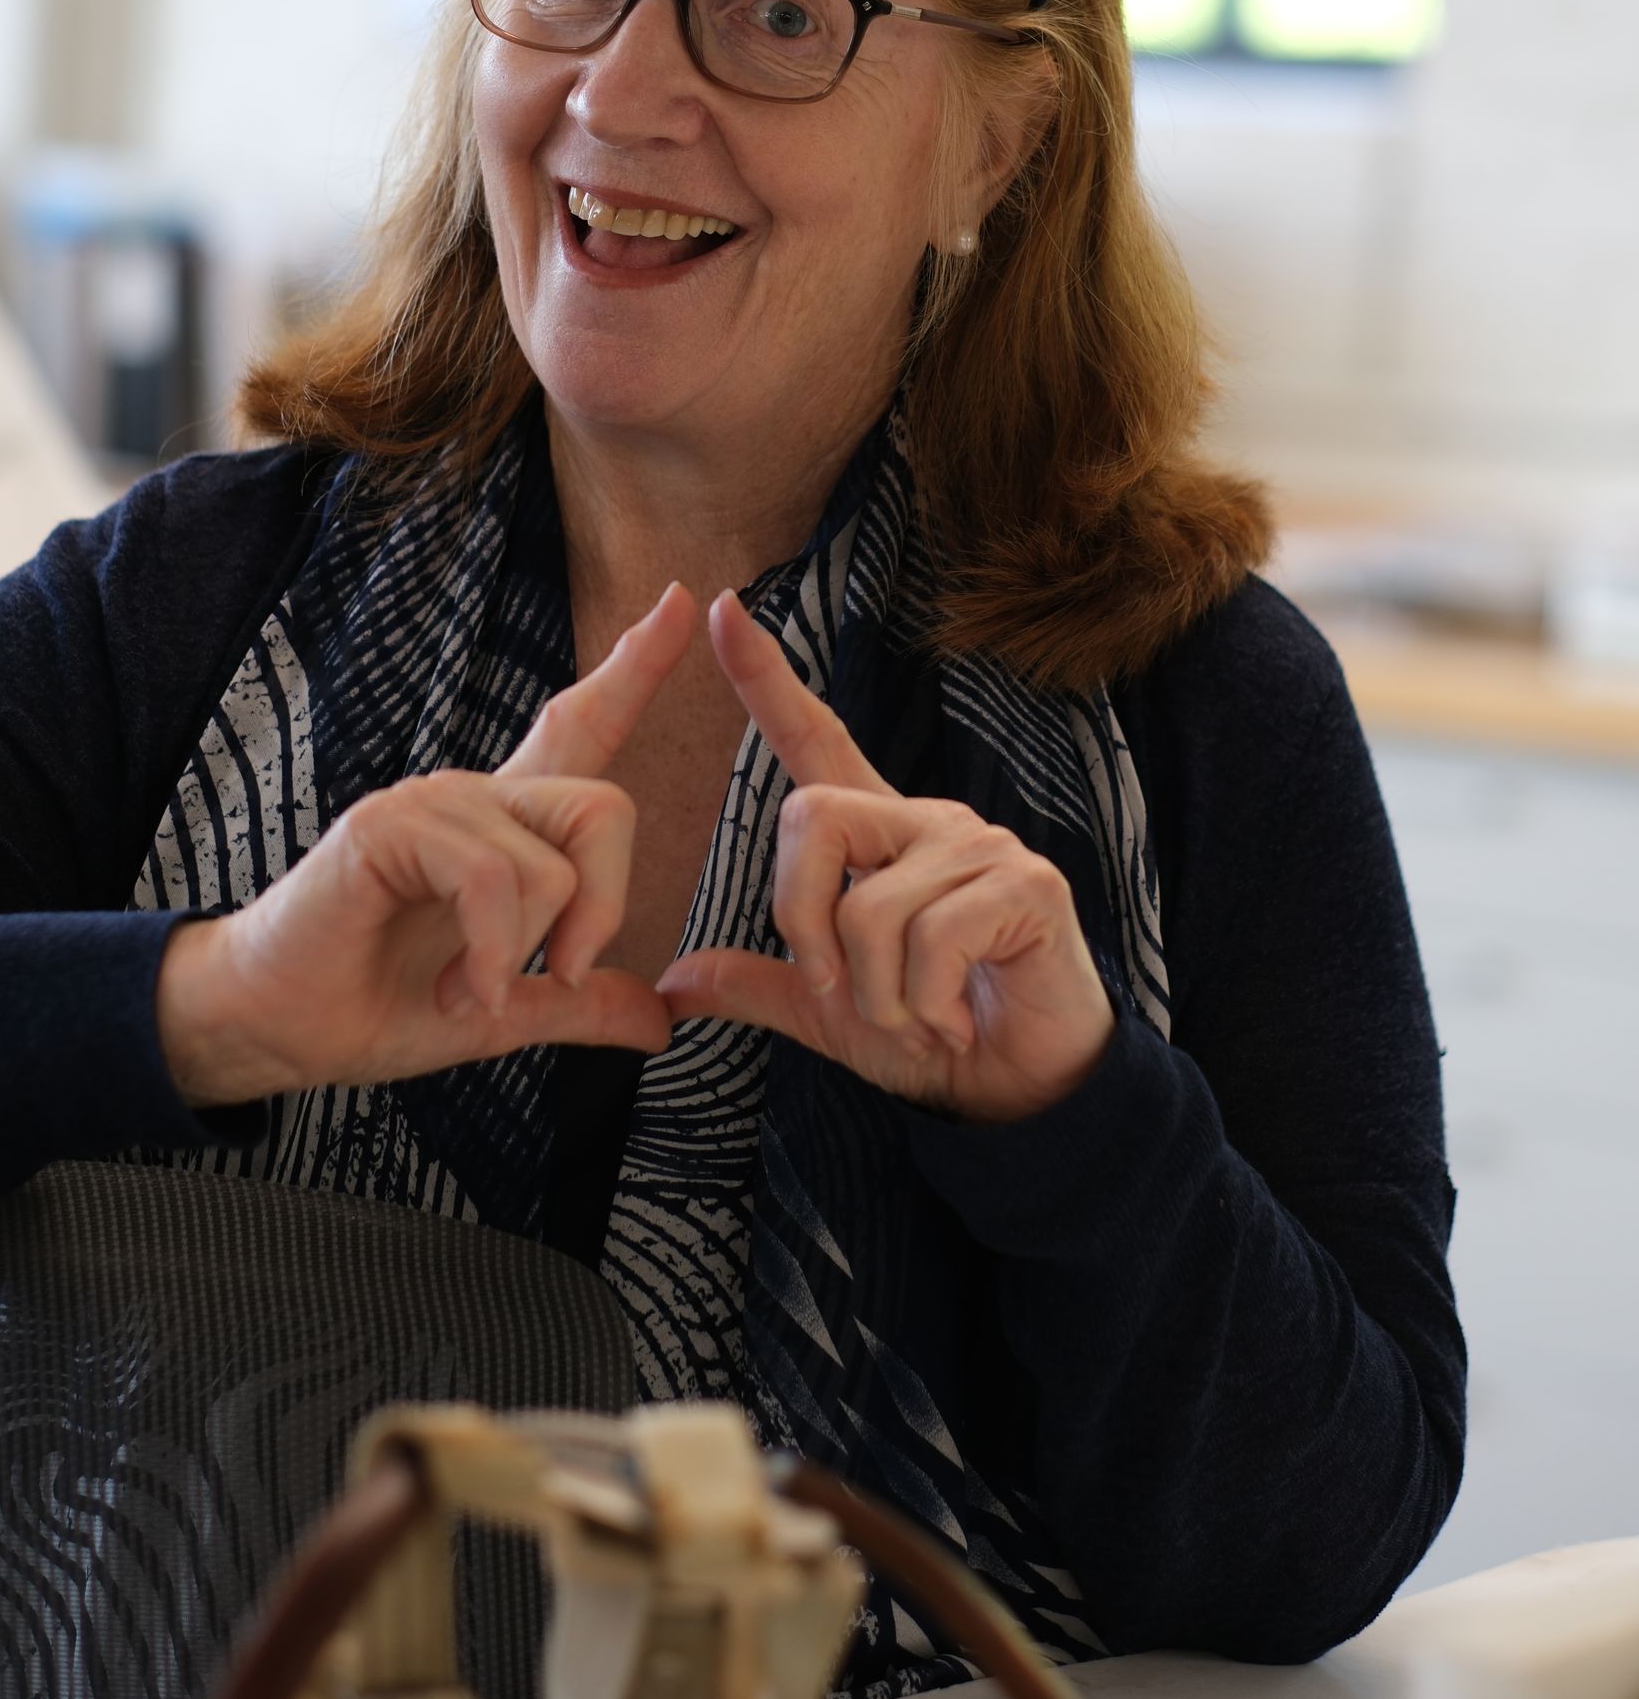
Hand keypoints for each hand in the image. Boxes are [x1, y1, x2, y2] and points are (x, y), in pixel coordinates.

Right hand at [156, 585, 693, 1107]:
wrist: (275, 1028)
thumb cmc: (375, 1004)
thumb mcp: (503, 1011)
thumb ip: (578, 1004)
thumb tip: (660, 1019)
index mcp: (505, 827)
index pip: (580, 726)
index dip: (634, 667)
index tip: (680, 600)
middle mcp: (475, 796)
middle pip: (605, 809)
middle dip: (605, 909)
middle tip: (561, 976)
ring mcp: (431, 802)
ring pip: (554, 861)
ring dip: (527, 953)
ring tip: (470, 992)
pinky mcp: (390, 825)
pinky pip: (493, 878)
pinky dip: (492, 954)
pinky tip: (459, 990)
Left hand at [658, 594, 1115, 1121]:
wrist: (1025, 1090)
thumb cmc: (935, 1035)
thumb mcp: (833, 1014)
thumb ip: (762, 986)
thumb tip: (672, 984)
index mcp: (878, 838)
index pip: (815, 739)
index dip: (765, 678)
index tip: (722, 608)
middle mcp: (927, 821)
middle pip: (811, 818)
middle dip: (801, 922)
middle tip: (843, 991)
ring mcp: (980, 846)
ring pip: (867, 907)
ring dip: (878, 996)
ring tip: (923, 1015)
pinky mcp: (1026, 885)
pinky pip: (928, 940)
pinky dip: (924, 1005)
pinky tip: (958, 1019)